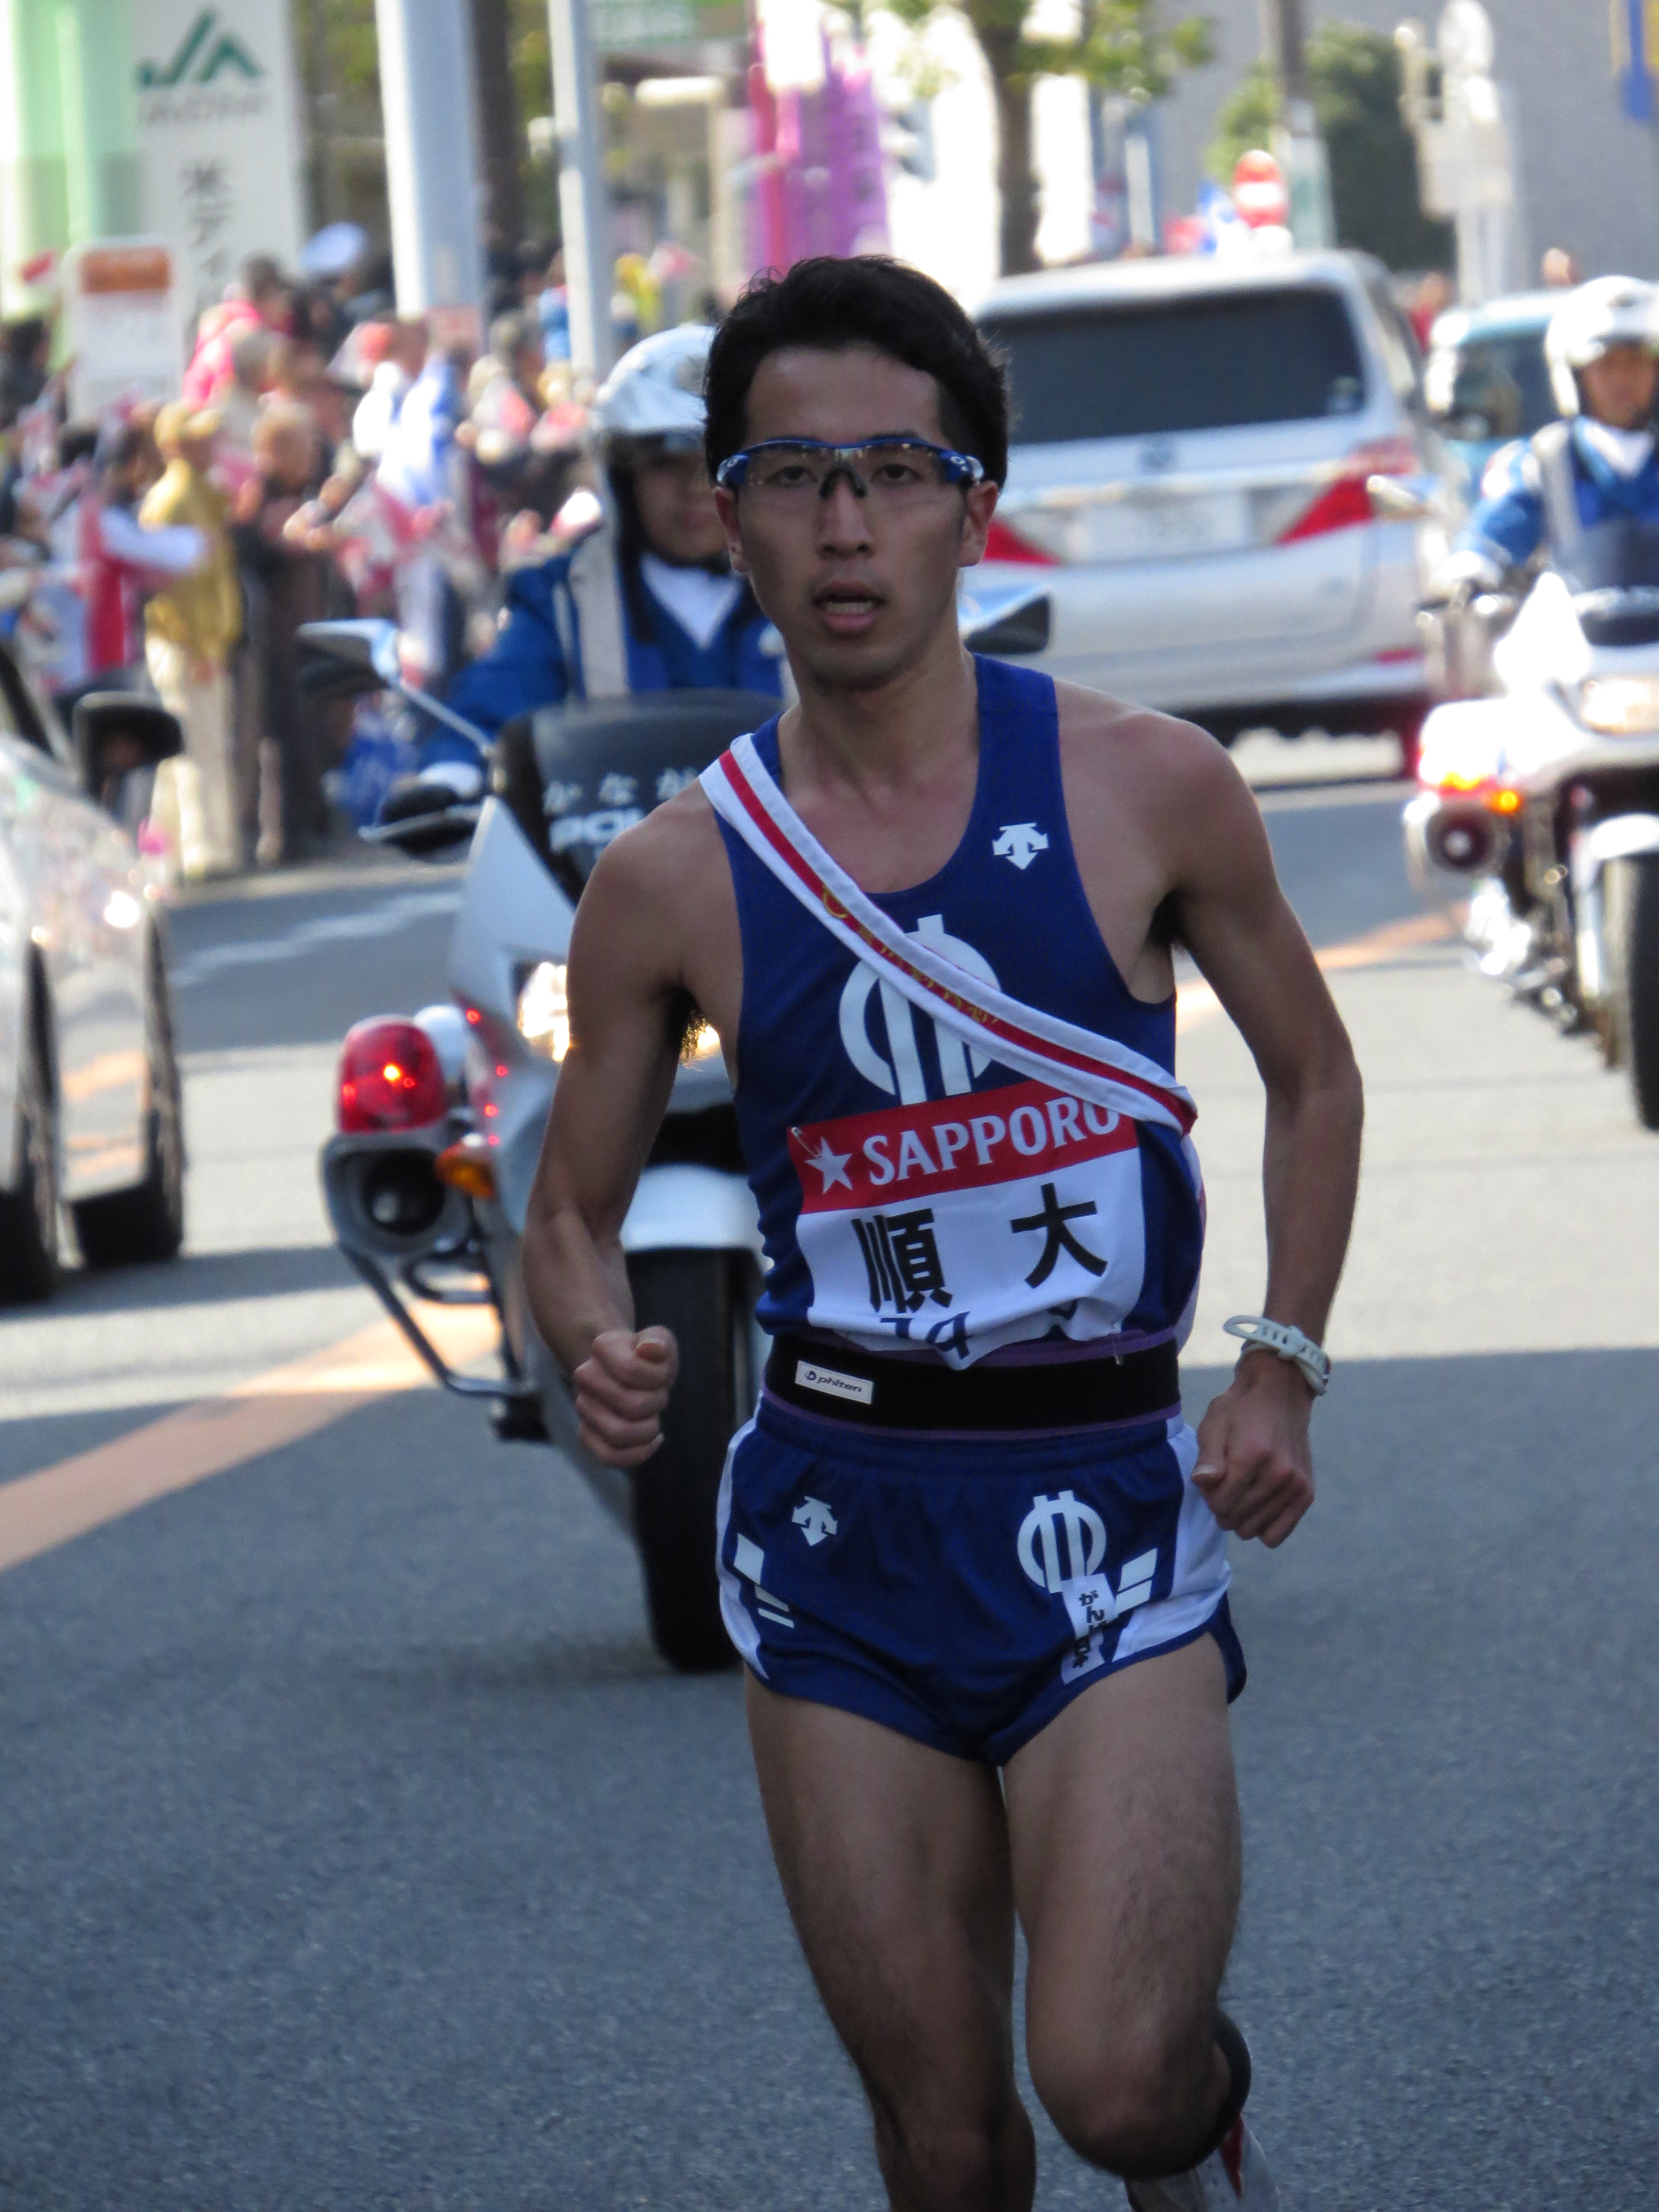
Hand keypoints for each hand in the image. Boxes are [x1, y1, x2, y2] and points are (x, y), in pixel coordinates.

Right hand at [573, 1325, 677, 1466]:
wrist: (628, 1370)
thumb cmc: (649, 1357)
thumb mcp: (661, 1341)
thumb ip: (659, 1342)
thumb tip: (649, 1349)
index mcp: (602, 1347)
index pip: (630, 1369)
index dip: (658, 1376)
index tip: (661, 1372)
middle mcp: (584, 1377)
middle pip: (630, 1405)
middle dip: (656, 1403)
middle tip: (659, 1396)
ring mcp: (583, 1407)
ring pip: (619, 1434)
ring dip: (648, 1429)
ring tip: (653, 1418)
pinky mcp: (587, 1434)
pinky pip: (609, 1457)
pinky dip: (637, 1454)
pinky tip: (653, 1441)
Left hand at [1191, 1353, 1314, 1547]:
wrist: (1280, 1395)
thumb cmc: (1240, 1410)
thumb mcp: (1214, 1424)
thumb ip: (1208, 1457)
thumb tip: (1202, 1483)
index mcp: (1251, 1457)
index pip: (1219, 1504)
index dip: (1208, 1494)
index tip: (1213, 1477)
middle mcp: (1278, 1474)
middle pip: (1234, 1520)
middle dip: (1222, 1505)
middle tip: (1226, 1482)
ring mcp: (1295, 1485)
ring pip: (1253, 1530)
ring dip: (1242, 1516)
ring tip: (1243, 1489)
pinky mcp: (1306, 1493)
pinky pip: (1276, 1535)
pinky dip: (1263, 1525)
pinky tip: (1259, 1504)